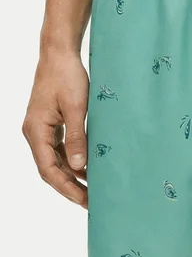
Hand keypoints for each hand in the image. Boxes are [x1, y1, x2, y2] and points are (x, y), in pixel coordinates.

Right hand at [23, 50, 88, 206]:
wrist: (59, 54)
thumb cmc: (67, 76)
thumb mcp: (76, 107)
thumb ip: (77, 137)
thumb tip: (78, 166)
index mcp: (36, 131)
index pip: (48, 169)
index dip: (66, 187)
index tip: (83, 200)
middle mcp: (34, 133)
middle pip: (50, 169)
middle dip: (70, 187)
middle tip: (92, 202)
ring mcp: (41, 129)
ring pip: (54, 161)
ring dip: (72, 176)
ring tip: (92, 190)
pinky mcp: (50, 124)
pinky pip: (59, 149)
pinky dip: (72, 161)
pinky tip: (88, 168)